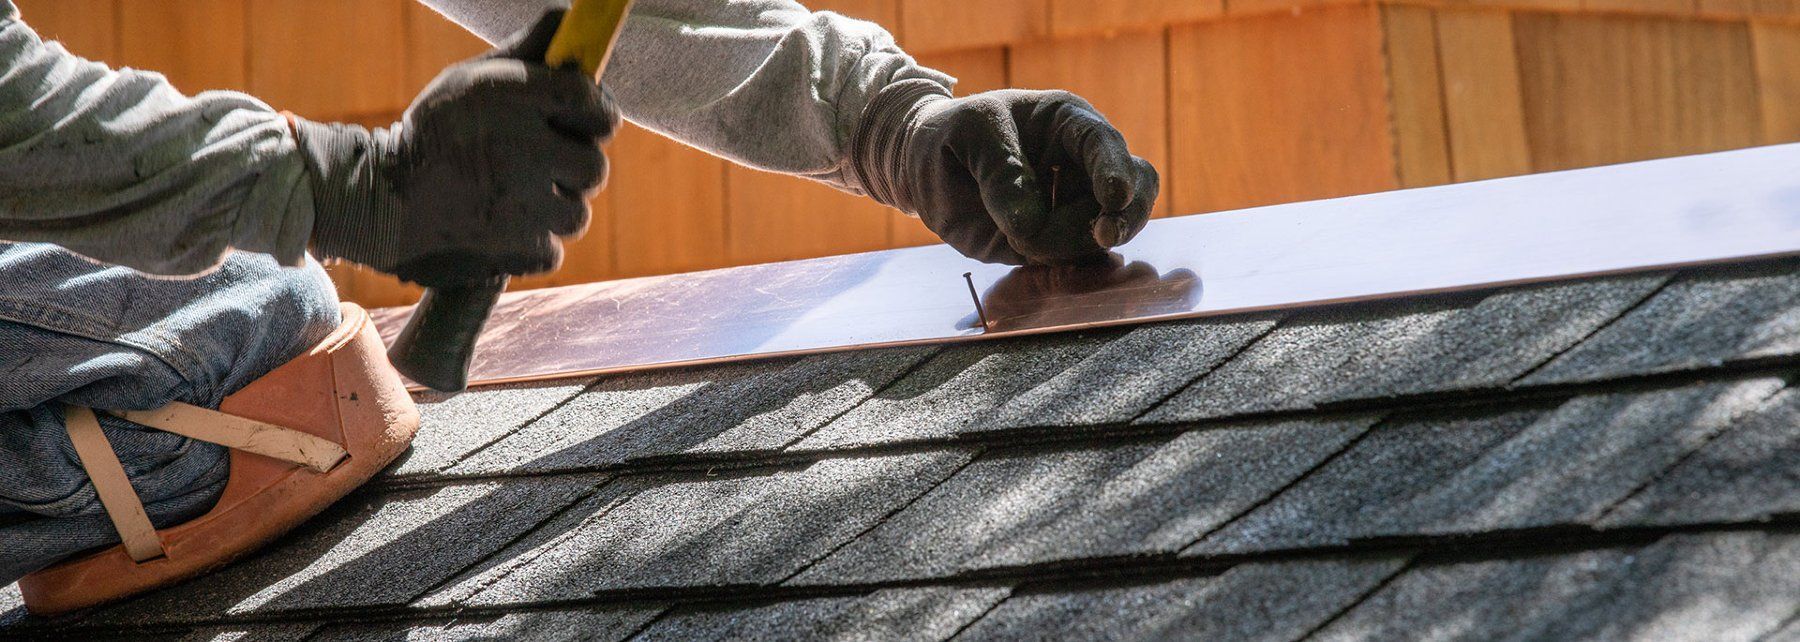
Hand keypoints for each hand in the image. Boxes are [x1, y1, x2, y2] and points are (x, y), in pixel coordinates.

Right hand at [291, 9, 617, 287]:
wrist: (379, 200)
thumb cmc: (433, 132)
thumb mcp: (470, 81)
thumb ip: (525, 53)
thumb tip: (569, 18)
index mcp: (514, 97)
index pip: (592, 103)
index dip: (595, 115)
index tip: (582, 122)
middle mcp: (524, 148)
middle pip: (594, 167)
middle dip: (574, 170)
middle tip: (542, 167)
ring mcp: (522, 202)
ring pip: (576, 214)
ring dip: (552, 211)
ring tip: (513, 198)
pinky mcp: (515, 246)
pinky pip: (551, 250)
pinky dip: (530, 245)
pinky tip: (501, 227)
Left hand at [852, 81, 1158, 264]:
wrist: (926, 165)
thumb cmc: (953, 135)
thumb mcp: (969, 135)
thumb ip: (1000, 172)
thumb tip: (1031, 224)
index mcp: (1067, 124)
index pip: (1104, 143)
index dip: (1115, 170)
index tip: (1113, 197)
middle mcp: (1082, 165)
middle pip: (1134, 190)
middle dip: (1127, 215)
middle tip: (1104, 235)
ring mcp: (1073, 207)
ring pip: (1106, 232)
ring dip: (1072, 244)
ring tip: (1019, 237)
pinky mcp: (1056, 242)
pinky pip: (1076, 259)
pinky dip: (1062, 262)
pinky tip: (1029, 251)